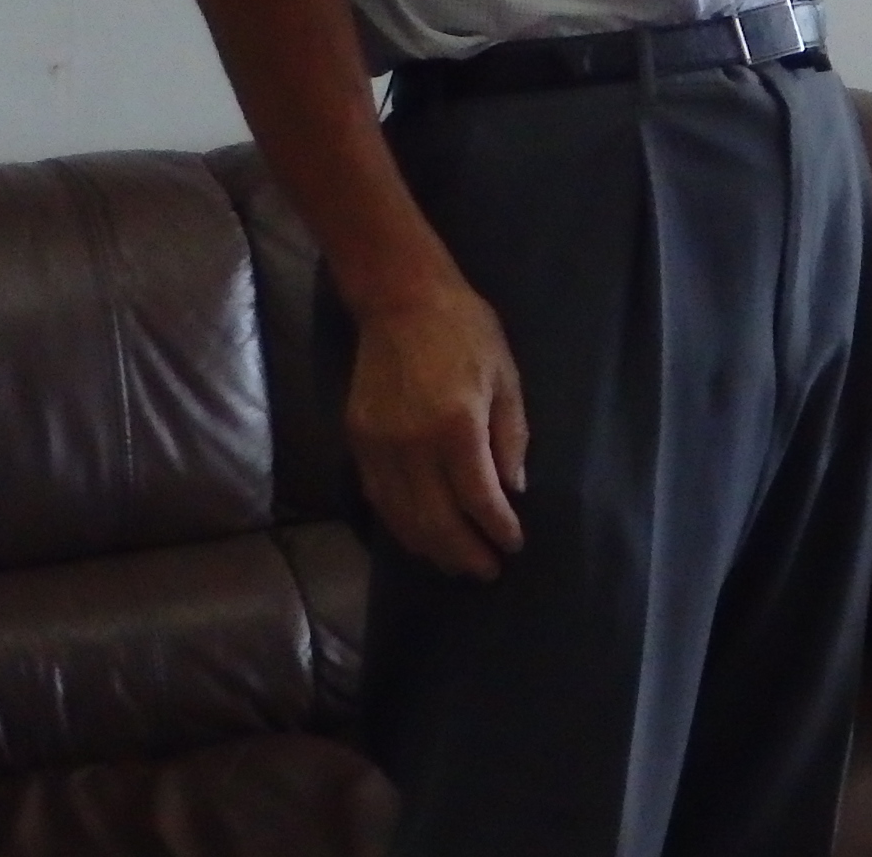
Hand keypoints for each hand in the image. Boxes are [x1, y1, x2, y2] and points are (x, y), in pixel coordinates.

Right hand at [347, 282, 529, 579]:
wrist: (401, 301)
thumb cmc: (466, 331)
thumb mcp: (505, 376)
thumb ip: (511, 437)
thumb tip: (513, 489)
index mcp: (456, 426)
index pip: (478, 498)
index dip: (497, 528)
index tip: (513, 545)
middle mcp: (413, 445)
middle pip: (437, 520)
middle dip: (465, 552)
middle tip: (487, 571)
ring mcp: (379, 446)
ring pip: (403, 517)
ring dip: (432, 547)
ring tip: (457, 564)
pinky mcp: (358, 441)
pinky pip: (380, 498)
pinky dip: (401, 525)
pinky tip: (420, 536)